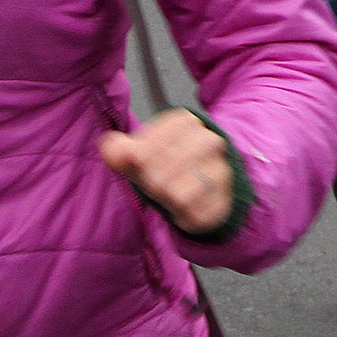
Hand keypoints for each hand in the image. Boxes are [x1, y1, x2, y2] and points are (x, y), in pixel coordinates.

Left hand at [98, 109, 236, 237]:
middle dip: (150, 181)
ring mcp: (221, 170)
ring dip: (165, 197)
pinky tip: (181, 206)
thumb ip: (119, 150)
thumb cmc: (165, 166)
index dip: (138, 160)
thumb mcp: (138, 155)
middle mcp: (210, 141)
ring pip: (177, 192)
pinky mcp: (223, 200)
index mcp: (185, 122)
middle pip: (161, 169)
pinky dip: (180, 213)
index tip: (140, 163)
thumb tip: (112, 149)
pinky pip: (191, 211)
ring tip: (168, 193)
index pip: (149, 145)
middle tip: (153, 182)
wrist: (203, 189)